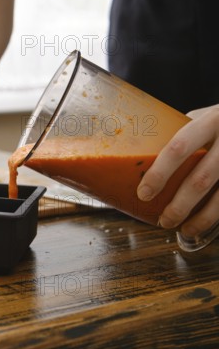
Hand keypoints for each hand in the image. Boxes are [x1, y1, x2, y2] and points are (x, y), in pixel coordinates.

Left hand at [137, 105, 218, 236]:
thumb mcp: (202, 118)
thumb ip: (179, 134)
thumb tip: (138, 157)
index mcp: (210, 121)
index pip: (178, 148)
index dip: (159, 173)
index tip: (143, 194)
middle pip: (200, 179)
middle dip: (179, 205)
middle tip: (163, 220)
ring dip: (201, 218)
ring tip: (184, 230)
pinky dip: (216, 216)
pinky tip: (204, 223)